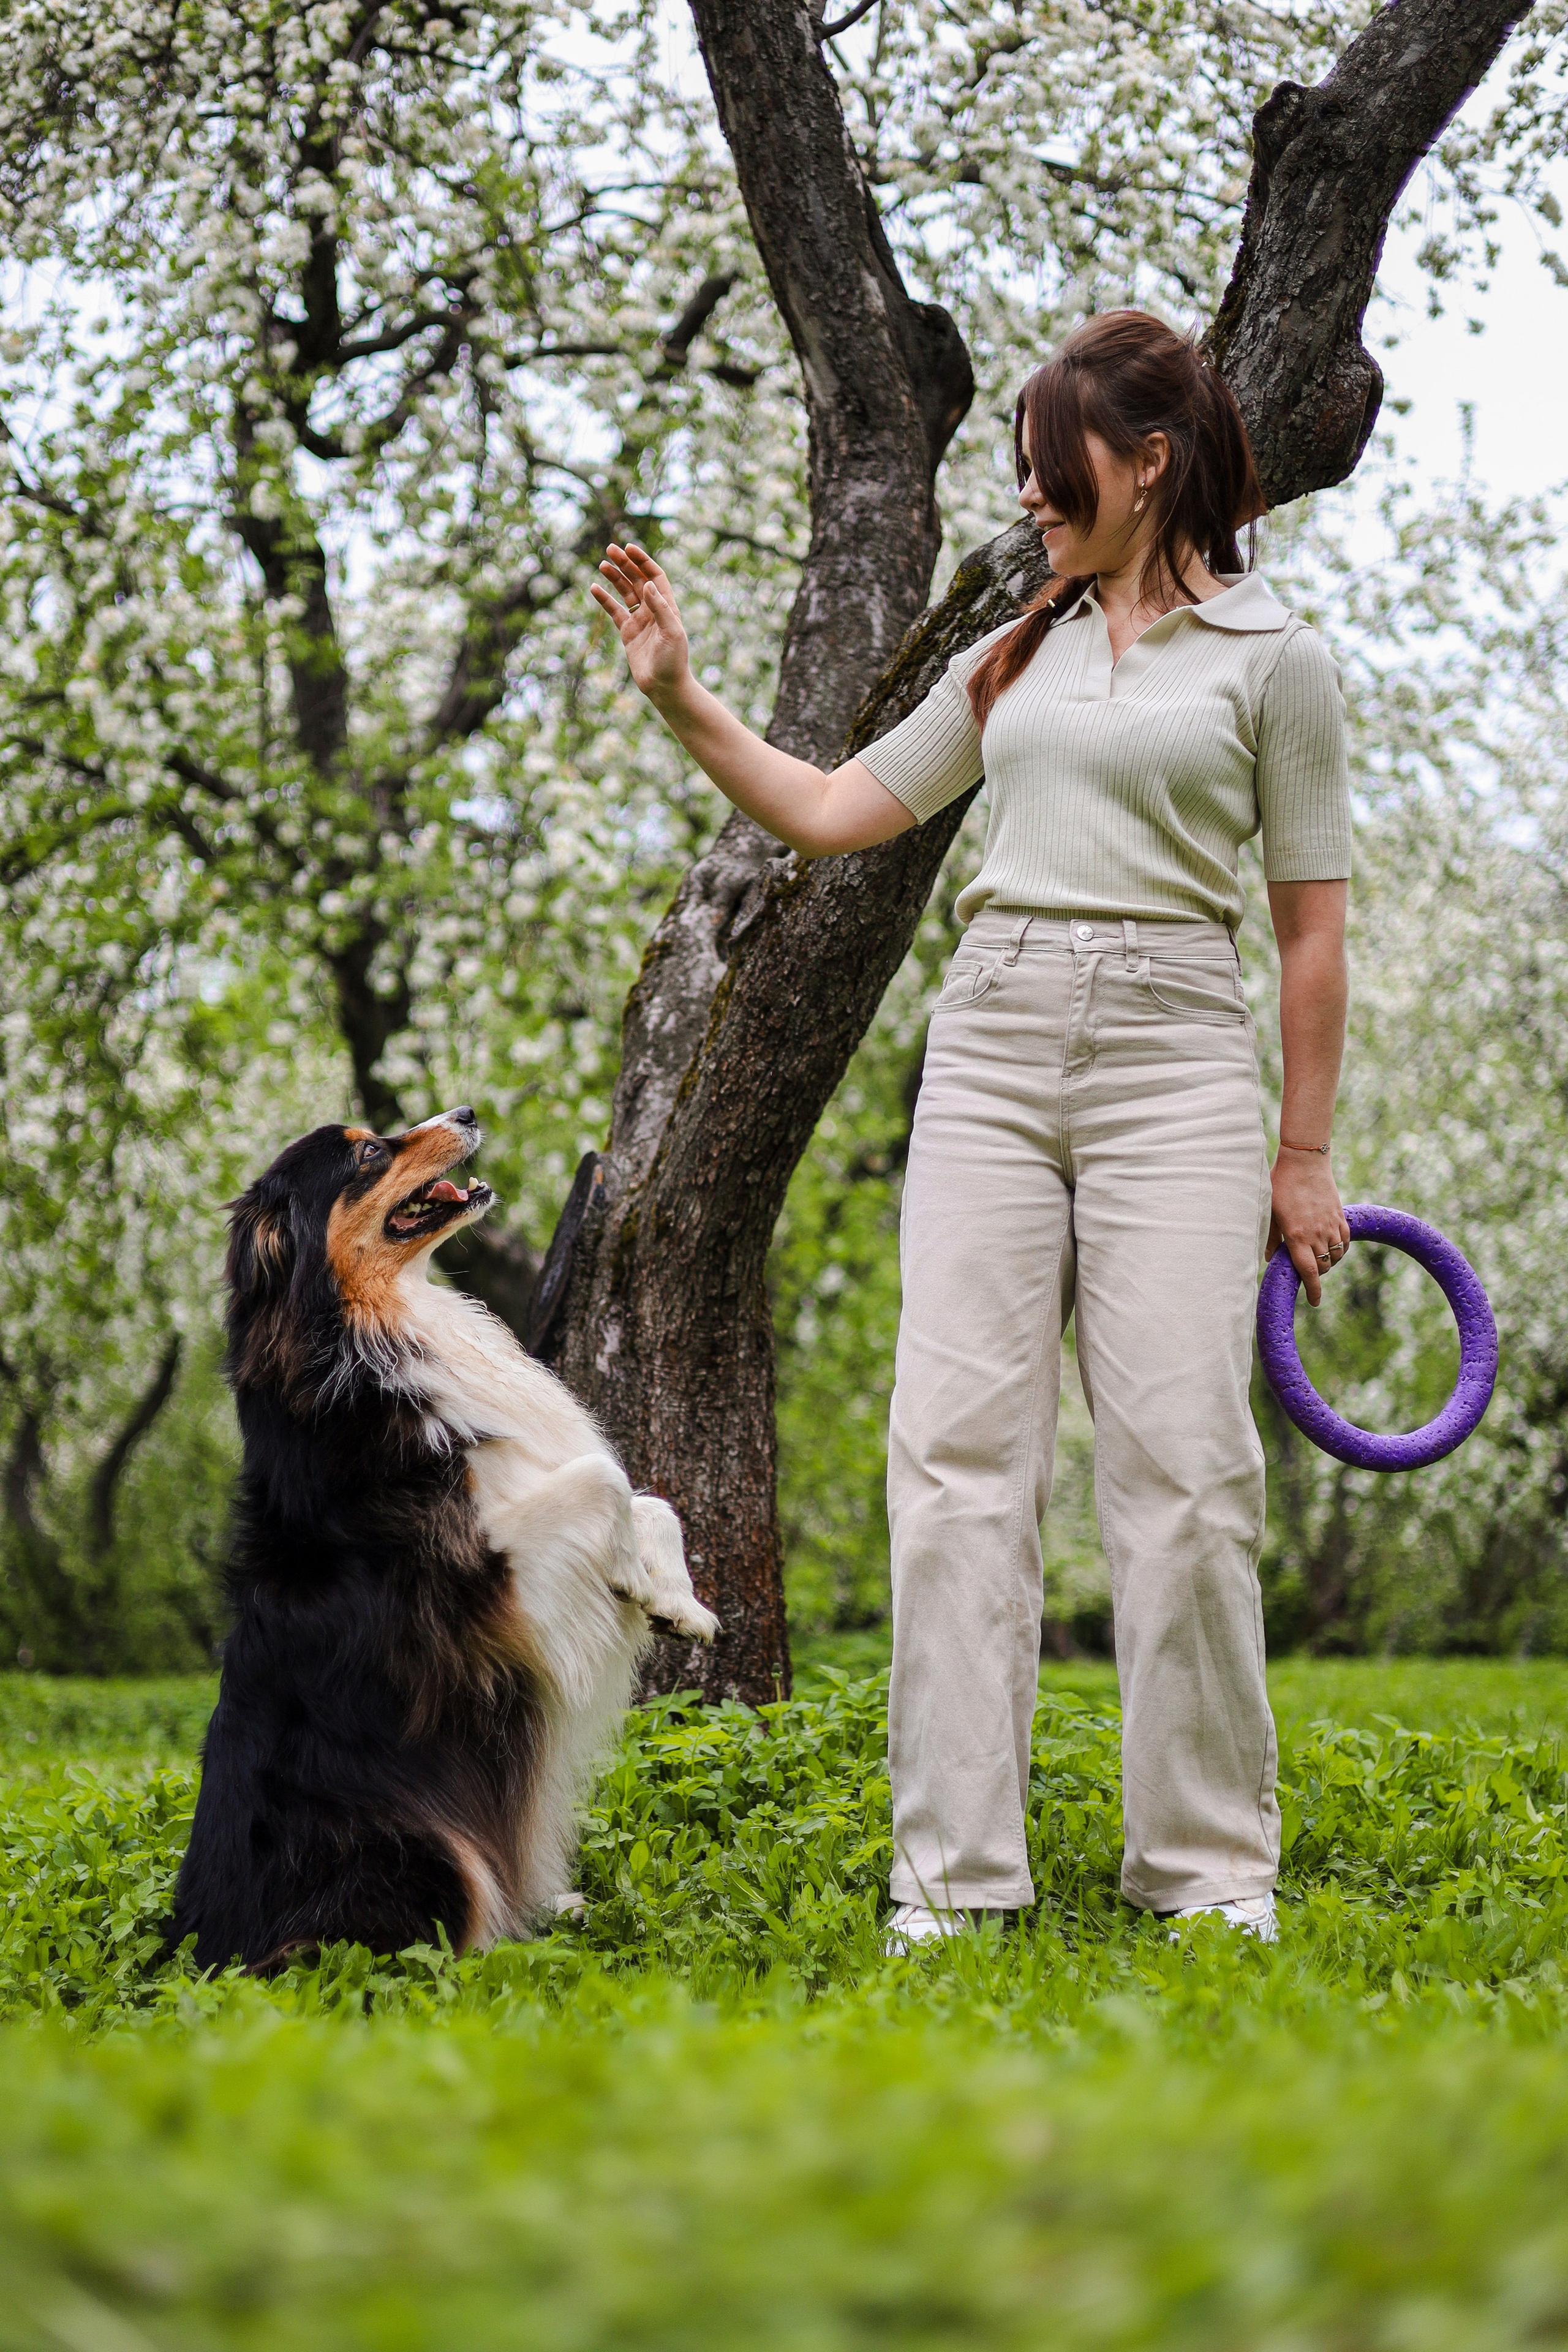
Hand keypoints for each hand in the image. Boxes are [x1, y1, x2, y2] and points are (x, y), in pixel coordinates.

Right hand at [590, 542, 690, 702]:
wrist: (664, 686)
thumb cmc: (673, 661)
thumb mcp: (671, 632)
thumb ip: (660, 608)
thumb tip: (648, 585)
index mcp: (668, 607)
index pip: (654, 576)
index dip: (643, 561)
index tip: (629, 549)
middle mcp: (654, 610)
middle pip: (638, 580)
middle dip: (625, 564)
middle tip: (610, 549)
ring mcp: (640, 620)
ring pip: (625, 592)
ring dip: (615, 577)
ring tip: (602, 564)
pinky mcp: (628, 632)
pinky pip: (614, 611)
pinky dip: (605, 599)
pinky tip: (594, 588)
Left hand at [1267, 1152, 1349, 1307]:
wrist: (1304, 1161)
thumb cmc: (1280, 1185)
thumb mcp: (1270, 1212)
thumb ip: (1272, 1237)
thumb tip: (1271, 1258)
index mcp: (1297, 1236)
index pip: (1309, 1272)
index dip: (1313, 1290)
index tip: (1314, 1302)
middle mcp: (1317, 1233)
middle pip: (1324, 1266)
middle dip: (1317, 1273)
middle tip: (1307, 1269)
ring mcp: (1330, 1224)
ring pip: (1336, 1255)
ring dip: (1329, 1261)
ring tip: (1318, 1256)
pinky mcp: (1340, 1215)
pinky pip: (1345, 1240)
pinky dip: (1340, 1248)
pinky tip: (1332, 1245)